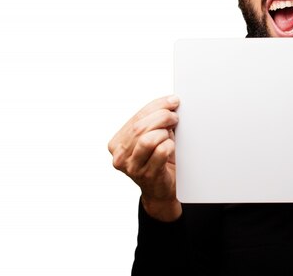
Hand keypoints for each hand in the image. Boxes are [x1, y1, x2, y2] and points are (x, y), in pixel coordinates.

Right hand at [108, 95, 181, 220]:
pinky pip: (160, 152)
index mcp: (117, 143)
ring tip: (171, 136)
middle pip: (141, 127)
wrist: (161, 190)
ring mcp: (131, 167)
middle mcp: (119, 156)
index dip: (157, 106)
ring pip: (148, 139)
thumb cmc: (159, 160)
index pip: (136, 117)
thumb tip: (171, 102)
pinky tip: (171, 148)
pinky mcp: (146, 175)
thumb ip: (154, 122)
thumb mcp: (153, 137)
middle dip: (163, 117)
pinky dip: (169, 146)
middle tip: (175, 118)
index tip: (173, 101)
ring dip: (164, 133)